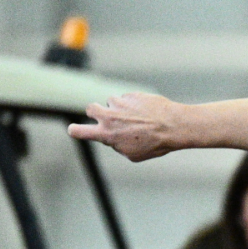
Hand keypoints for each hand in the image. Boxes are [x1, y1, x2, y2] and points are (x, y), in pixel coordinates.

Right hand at [67, 92, 189, 161]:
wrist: (174, 126)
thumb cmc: (155, 144)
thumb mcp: (133, 154)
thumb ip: (118, 144)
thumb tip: (113, 138)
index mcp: (107, 135)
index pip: (79, 131)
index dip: (75, 130)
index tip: (74, 129)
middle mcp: (109, 117)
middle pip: (90, 108)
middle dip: (95, 112)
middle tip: (107, 116)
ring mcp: (119, 103)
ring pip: (111, 102)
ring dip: (119, 108)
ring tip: (137, 117)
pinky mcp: (131, 94)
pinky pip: (127, 98)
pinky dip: (134, 103)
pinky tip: (147, 111)